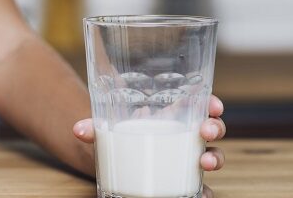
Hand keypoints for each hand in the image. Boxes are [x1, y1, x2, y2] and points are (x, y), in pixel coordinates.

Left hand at [72, 95, 225, 195]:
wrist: (115, 160)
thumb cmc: (119, 136)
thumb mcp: (108, 129)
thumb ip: (94, 128)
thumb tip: (77, 130)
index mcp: (172, 116)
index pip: (199, 104)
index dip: (211, 103)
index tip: (213, 104)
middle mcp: (185, 135)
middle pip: (211, 128)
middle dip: (215, 127)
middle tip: (206, 130)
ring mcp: (186, 158)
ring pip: (212, 155)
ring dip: (213, 158)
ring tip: (203, 161)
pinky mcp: (183, 180)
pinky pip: (201, 186)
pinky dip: (205, 191)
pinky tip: (202, 195)